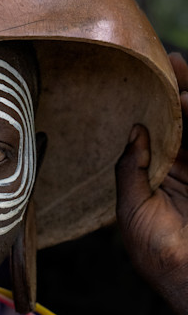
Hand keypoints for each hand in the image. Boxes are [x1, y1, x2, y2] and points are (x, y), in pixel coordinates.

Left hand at [115, 53, 187, 314]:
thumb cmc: (159, 252)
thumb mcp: (132, 210)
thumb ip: (131, 170)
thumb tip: (134, 132)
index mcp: (159, 175)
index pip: (159, 129)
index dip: (157, 102)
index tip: (153, 73)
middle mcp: (186, 168)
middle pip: (185, 120)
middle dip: (180, 90)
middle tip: (172, 62)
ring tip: (182, 81)